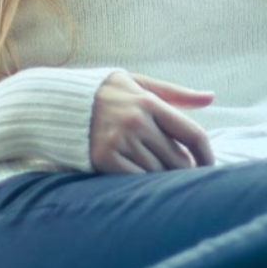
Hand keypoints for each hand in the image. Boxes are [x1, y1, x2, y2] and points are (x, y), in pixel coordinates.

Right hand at [88, 72, 216, 173]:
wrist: (55, 101)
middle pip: (178, 160)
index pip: (193, 134)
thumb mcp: (139, 83)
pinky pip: (136, 180)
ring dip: (162, 178)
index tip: (210, 167)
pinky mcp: (103, 159)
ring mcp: (119, 141)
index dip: (207, 155)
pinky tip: (141, 181)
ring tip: (158, 174)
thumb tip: (211, 98)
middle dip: (183, 169)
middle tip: (178, 172)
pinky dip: (142, 183)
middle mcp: (136, 122)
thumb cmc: (104, 92)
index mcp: (149, 102)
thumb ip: (176, 93)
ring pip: (158, 173)